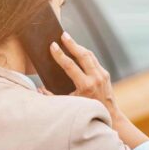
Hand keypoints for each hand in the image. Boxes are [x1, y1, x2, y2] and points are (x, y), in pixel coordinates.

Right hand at [49, 32, 148, 148]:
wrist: (109, 115)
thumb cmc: (86, 110)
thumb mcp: (69, 105)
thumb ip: (52, 97)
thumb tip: (39, 89)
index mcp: (85, 86)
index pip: (70, 66)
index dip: (60, 55)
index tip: (52, 46)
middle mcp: (95, 78)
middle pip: (82, 55)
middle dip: (71, 44)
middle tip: (62, 34)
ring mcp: (102, 75)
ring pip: (89, 55)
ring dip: (78, 46)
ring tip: (68, 39)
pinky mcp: (105, 74)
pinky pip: (93, 60)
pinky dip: (84, 53)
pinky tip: (77, 49)